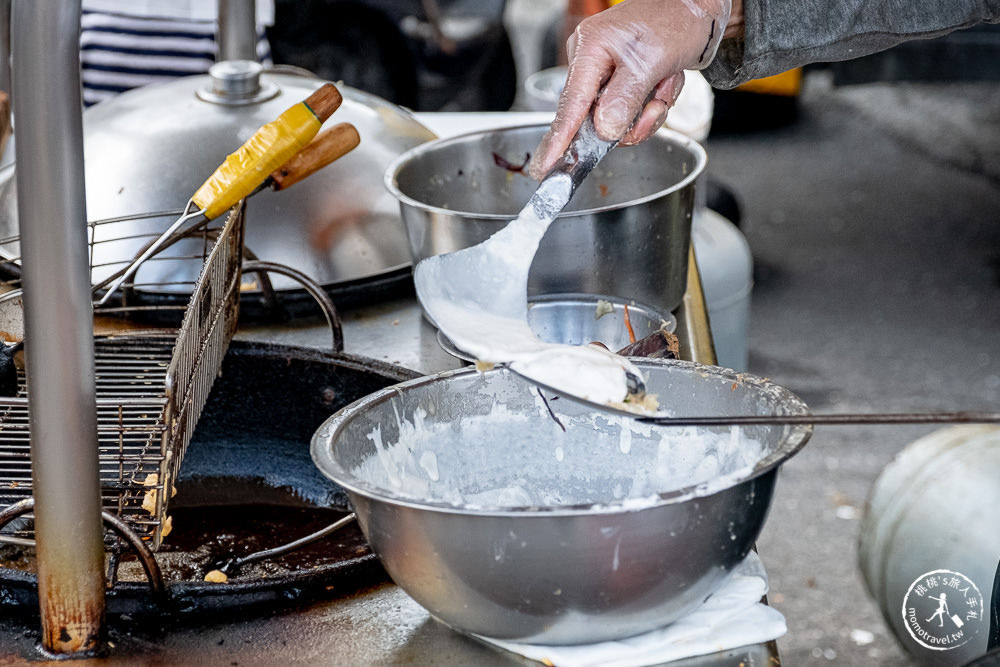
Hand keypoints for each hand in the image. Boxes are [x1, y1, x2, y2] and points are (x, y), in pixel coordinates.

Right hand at [528, 0, 736, 179]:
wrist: (701, 9)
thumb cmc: (676, 18)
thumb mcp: (652, 59)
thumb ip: (625, 97)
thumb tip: (605, 130)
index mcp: (590, 49)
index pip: (571, 104)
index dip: (559, 139)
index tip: (546, 167)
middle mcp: (594, 64)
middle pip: (598, 120)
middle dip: (633, 119)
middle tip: (655, 105)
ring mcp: (610, 76)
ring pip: (621, 121)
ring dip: (650, 110)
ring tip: (665, 82)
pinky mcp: (625, 85)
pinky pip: (635, 113)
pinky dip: (656, 104)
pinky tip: (665, 81)